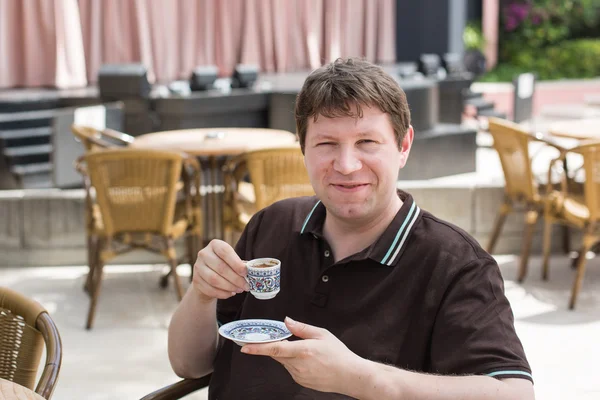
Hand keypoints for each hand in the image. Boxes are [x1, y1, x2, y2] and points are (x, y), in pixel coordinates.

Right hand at [192, 239, 248, 302]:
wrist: (207, 276)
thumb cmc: (225, 265)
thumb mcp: (231, 260)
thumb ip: (239, 264)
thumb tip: (251, 273)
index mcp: (215, 245)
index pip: (225, 252)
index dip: (236, 263)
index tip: (245, 272)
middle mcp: (204, 254)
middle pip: (221, 267)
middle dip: (236, 279)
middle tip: (246, 286)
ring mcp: (198, 267)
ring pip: (215, 280)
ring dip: (230, 287)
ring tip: (239, 290)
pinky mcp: (196, 280)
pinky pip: (210, 289)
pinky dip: (222, 293)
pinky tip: (230, 293)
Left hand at [241, 317, 365, 395]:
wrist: (349, 376)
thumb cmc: (339, 354)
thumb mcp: (322, 334)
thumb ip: (302, 328)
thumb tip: (286, 321)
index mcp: (303, 351)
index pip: (275, 349)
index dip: (258, 348)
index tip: (245, 347)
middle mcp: (298, 365)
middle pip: (277, 354)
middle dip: (275, 346)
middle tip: (278, 339)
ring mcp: (299, 375)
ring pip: (284, 362)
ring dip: (288, 354)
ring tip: (307, 351)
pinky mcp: (301, 382)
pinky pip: (291, 369)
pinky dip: (294, 362)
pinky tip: (309, 360)